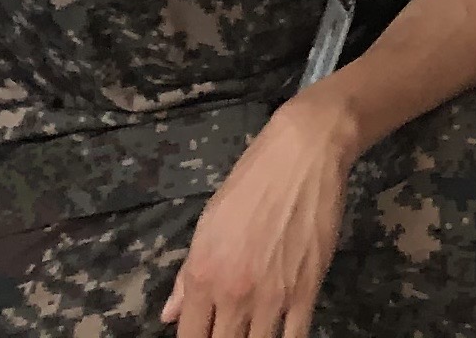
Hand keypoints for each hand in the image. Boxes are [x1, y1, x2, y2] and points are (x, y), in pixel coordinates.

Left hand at [166, 86, 360, 337]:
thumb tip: (169, 315)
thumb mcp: (208, 224)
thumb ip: (186, 275)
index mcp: (202, 275)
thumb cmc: (250, 182)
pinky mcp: (306, 291)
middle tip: (231, 331)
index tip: (204, 336)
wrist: (302, 155)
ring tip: (254, 332)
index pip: (189, 336)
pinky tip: (282, 334)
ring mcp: (271, 296)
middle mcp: (232, 293)